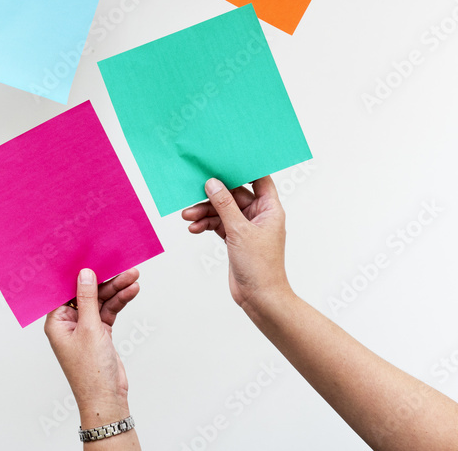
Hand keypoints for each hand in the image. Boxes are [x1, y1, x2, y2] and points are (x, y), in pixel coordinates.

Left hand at [44, 268, 138, 423]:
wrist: (107, 398)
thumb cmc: (91, 371)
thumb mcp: (89, 329)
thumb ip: (88, 299)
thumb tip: (85, 274)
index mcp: (56, 321)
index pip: (66, 291)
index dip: (78, 274)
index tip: (91, 258)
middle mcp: (69, 323)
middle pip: (87, 294)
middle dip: (105, 281)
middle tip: (122, 268)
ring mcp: (85, 328)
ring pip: (101, 302)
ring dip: (116, 290)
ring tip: (133, 277)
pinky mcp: (100, 333)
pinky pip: (109, 311)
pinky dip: (120, 302)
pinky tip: (131, 292)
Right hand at [181, 177, 290, 310]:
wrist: (259, 298)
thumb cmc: (260, 266)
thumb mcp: (239, 231)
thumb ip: (224, 205)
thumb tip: (212, 182)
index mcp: (269, 209)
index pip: (259, 180)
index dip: (244, 168)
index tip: (224, 160)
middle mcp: (259, 215)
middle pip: (233, 195)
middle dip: (212, 196)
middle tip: (193, 192)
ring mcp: (246, 227)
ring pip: (222, 210)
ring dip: (204, 212)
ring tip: (188, 216)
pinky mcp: (235, 238)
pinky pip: (217, 224)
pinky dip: (206, 225)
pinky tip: (194, 228)